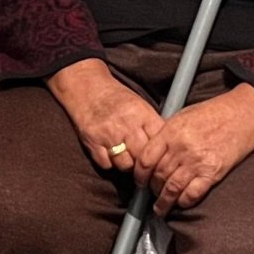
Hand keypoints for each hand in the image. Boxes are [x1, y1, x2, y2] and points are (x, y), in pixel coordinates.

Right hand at [48, 58, 163, 174]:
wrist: (87, 89)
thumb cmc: (117, 98)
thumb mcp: (139, 104)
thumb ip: (152, 124)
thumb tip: (166, 147)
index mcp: (141, 114)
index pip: (158, 142)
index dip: (161, 153)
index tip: (160, 158)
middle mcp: (126, 125)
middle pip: (143, 157)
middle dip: (145, 163)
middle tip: (143, 164)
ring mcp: (108, 135)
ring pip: (125, 165)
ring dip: (127, 165)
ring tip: (127, 158)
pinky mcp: (92, 142)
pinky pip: (107, 164)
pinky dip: (110, 163)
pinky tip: (111, 155)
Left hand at [134, 88, 253, 215]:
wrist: (241, 117)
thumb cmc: (211, 114)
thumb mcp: (182, 117)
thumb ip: (165, 134)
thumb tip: (150, 153)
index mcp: (170, 132)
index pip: (146, 160)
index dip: (139, 174)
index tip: (139, 181)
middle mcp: (181, 148)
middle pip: (158, 176)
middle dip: (152, 189)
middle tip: (151, 194)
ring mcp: (197, 162)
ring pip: (172, 188)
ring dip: (164, 202)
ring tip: (160, 209)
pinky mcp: (212, 173)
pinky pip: (192, 193)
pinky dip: (184, 202)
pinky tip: (180, 203)